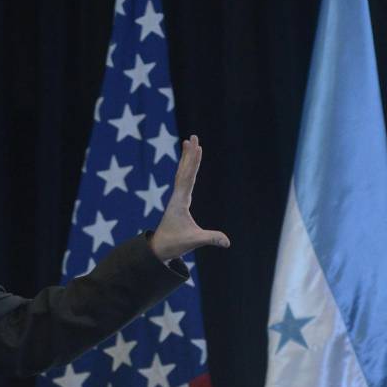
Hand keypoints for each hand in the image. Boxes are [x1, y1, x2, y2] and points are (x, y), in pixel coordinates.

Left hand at [149, 135, 229, 259]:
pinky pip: (183, 181)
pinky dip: (187, 170)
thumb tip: (227, 241)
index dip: (194, 162)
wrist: (159, 249)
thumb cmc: (174, 244)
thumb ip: (210, 239)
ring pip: (182, 173)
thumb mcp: (193, 241)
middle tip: (193, 137)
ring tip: (189, 142)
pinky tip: (188, 165)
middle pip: (184, 170)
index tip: (197, 148)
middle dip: (190, 154)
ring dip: (187, 158)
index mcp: (180, 201)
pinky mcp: (178, 202)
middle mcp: (177, 196)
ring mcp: (177, 198)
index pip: (188, 177)